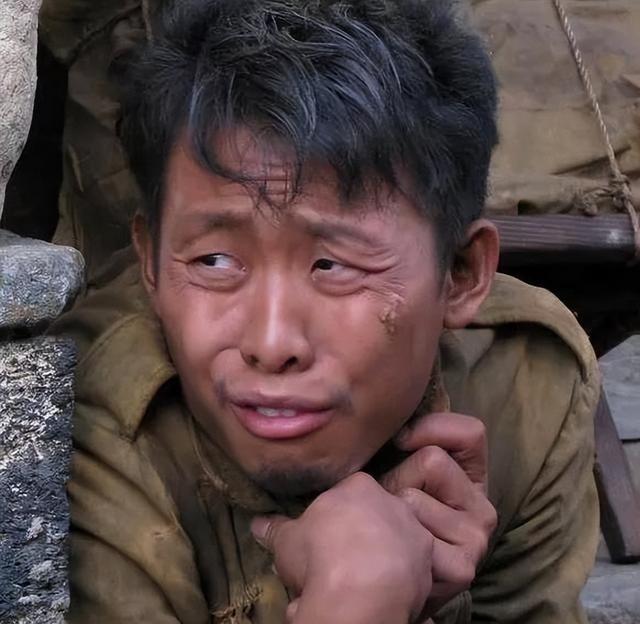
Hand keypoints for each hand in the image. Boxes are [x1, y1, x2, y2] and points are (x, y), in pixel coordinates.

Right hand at [251, 472, 433, 623]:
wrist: (357, 592)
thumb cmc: (318, 554)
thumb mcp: (286, 541)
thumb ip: (274, 528)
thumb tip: (255, 523)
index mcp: (359, 486)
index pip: (348, 495)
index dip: (335, 517)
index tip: (325, 538)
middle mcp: (393, 501)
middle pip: (377, 514)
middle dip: (363, 534)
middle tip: (344, 560)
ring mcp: (415, 530)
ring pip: (399, 539)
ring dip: (385, 555)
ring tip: (363, 580)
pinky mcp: (430, 562)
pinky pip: (414, 567)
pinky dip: (400, 578)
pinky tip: (383, 592)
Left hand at [381, 412, 496, 615]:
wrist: (378, 581)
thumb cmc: (383, 519)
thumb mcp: (397, 473)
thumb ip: (407, 445)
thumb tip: (387, 420)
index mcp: (472, 480)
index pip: (470, 433)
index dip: (431, 428)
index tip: (399, 441)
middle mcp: (483, 509)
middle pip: (432, 460)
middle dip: (398, 477)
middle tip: (392, 507)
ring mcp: (476, 540)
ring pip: (413, 497)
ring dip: (388, 511)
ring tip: (389, 531)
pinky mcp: (463, 568)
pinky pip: (410, 531)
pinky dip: (391, 538)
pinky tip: (394, 553)